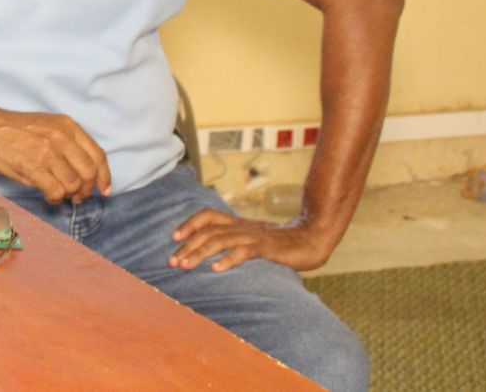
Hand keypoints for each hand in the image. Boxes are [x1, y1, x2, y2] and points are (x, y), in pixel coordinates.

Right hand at [0, 111, 110, 203]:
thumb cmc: (13, 129)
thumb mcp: (47, 125)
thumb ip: (67, 144)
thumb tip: (82, 172)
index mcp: (68, 126)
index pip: (98, 155)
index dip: (104, 176)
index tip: (104, 190)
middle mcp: (61, 138)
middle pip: (89, 173)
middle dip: (86, 190)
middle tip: (78, 197)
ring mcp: (48, 153)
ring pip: (73, 185)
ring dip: (68, 195)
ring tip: (57, 194)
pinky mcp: (34, 167)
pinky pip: (56, 191)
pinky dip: (54, 199)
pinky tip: (47, 196)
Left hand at [169, 209, 335, 272]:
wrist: (312, 238)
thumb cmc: (281, 244)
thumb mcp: (254, 239)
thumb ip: (236, 242)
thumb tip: (213, 255)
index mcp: (238, 224)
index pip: (207, 216)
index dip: (189, 224)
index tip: (173, 237)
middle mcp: (242, 227)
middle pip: (208, 231)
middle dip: (188, 245)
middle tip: (173, 261)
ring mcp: (254, 236)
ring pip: (220, 241)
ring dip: (200, 253)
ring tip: (185, 265)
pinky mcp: (267, 248)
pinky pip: (244, 252)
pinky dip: (228, 259)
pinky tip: (216, 269)